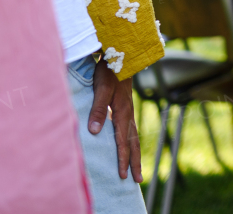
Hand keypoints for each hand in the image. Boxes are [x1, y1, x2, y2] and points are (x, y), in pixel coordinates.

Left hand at [89, 58, 140, 181]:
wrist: (122, 53)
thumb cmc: (109, 70)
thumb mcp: (100, 89)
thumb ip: (97, 110)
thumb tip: (95, 131)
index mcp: (122, 112)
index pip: (123, 141)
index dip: (122, 159)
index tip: (122, 175)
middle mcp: (128, 113)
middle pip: (133, 142)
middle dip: (134, 161)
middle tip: (137, 179)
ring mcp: (128, 109)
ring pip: (133, 135)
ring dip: (134, 152)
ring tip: (136, 166)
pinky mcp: (125, 105)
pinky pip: (130, 128)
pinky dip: (131, 140)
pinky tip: (127, 142)